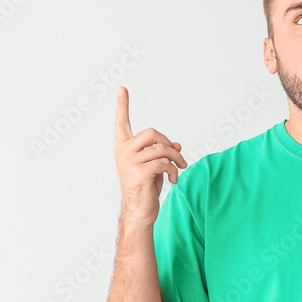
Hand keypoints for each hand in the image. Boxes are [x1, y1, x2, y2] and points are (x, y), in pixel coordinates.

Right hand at [114, 87, 187, 227]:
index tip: (122, 89)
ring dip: (177, 159)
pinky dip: (174, 171)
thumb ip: (162, 153)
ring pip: (162, 148)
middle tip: (178, 157)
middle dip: (169, 143)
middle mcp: (123, 152)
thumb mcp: (155, 166)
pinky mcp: (139, 172)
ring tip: (180, 169)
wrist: (139, 212)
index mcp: (123, 148)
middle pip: (153, 133)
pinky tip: (173, 181)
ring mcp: (129, 161)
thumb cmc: (146, 188)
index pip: (121, 123)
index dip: (123, 106)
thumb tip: (177, 145)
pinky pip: (164, 162)